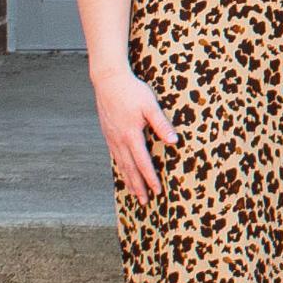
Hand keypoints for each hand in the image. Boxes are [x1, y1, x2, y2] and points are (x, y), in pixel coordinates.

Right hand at [95, 66, 174, 202]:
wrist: (108, 80)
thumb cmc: (132, 91)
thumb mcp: (150, 105)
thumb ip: (161, 124)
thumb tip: (174, 141)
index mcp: (131, 135)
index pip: (143, 162)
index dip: (150, 178)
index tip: (157, 191)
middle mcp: (119, 140)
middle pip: (130, 169)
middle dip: (138, 186)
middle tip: (145, 202)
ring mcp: (111, 138)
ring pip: (121, 164)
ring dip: (129, 180)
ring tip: (134, 194)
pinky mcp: (108, 133)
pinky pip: (115, 156)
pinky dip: (121, 168)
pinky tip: (124, 172)